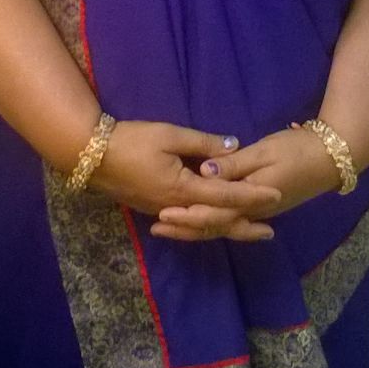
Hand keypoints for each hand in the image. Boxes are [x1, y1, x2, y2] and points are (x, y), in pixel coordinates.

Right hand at [89, 119, 278, 234]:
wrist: (91, 155)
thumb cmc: (132, 140)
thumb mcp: (170, 135)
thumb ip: (204, 144)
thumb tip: (234, 147)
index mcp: (182, 189)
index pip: (226, 195)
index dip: (253, 195)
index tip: (276, 195)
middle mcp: (175, 206)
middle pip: (216, 221)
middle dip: (244, 225)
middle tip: (270, 232)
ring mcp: (162, 210)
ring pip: (202, 225)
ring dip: (227, 227)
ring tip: (248, 230)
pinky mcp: (153, 207)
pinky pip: (188, 222)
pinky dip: (206, 224)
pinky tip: (214, 222)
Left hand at [150, 124, 341, 241]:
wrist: (330, 159)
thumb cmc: (296, 150)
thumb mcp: (263, 151)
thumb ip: (234, 164)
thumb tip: (205, 170)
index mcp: (252, 199)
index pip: (214, 212)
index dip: (188, 214)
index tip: (163, 212)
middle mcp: (252, 213)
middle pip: (214, 225)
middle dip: (185, 227)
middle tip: (156, 226)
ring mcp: (256, 213)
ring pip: (220, 226)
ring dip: (193, 228)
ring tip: (166, 227)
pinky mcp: (258, 208)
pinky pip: (228, 220)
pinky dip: (209, 222)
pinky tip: (194, 220)